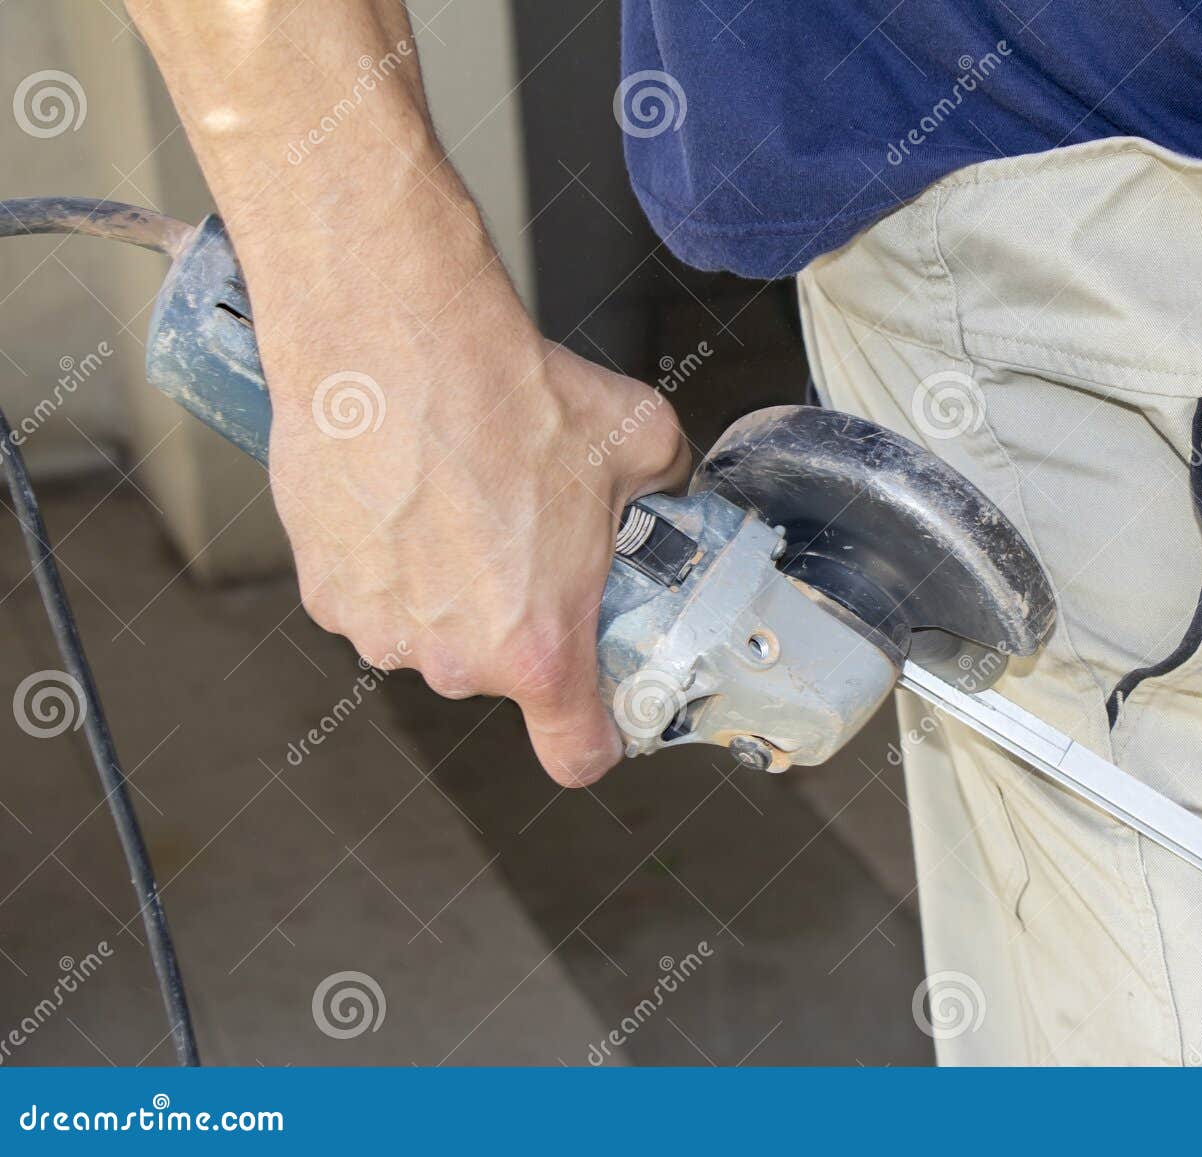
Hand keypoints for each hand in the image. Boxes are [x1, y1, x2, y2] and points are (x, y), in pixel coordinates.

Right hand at [128, 0, 689, 783]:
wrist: (392, 337)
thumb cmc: (507, 395)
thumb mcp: (640, 440)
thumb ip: (666, 488)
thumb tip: (670, 486)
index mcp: (538, 649)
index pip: (575, 755)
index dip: (595, 734)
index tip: (599, 710)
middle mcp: (453, 660)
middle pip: (503, 675)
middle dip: (523, 624)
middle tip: (532, 545)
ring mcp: (380, 629)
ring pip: (436, 635)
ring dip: (453, 592)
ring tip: (465, 507)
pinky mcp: (323, 590)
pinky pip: (378, 597)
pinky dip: (395, 564)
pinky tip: (411, 498)